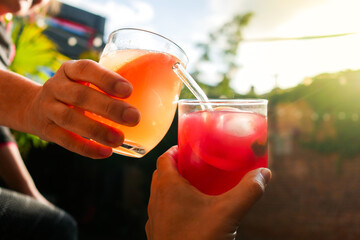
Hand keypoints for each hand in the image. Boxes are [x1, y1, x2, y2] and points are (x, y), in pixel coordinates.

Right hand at [24, 60, 139, 158]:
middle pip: (80, 96)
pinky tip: (106, 152)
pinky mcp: (45, 130)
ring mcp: (48, 108)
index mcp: (70, 70)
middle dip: (109, 108)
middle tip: (134, 117)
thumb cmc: (74, 92)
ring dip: (97, 130)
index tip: (128, 90)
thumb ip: (108, 84)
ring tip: (120, 139)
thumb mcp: (83, 81)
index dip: (107, 79)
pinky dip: (85, 148)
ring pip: (70, 119)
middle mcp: (56, 87)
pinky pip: (64, 140)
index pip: (86, 69)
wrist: (34, 107)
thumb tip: (154, 88)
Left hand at [146, 146, 270, 239]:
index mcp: (168, 187)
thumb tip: (264, 173)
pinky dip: (173, 206)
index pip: (164, 158)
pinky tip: (192, 214)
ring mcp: (154, 218)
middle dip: (177, 167)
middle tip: (197, 166)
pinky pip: (163, 212)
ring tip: (196, 189)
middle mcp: (156, 200)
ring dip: (174, 187)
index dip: (175, 149)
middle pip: (162, 174)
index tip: (189, 147)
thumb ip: (248, 191)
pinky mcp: (158, 233)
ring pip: (161, 194)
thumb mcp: (228, 213)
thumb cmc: (198, 239)